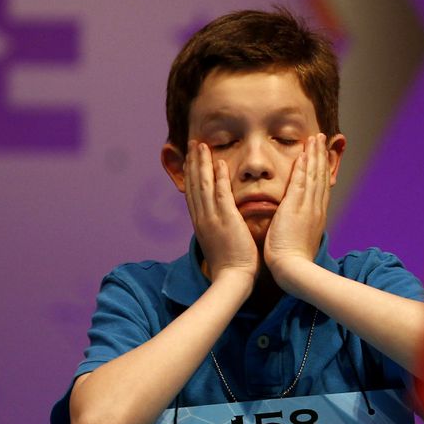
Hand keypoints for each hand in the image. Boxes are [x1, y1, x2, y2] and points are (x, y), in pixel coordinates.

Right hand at [184, 141, 257, 287]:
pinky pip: (221, 195)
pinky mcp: (226, 221)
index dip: (191, 174)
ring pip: (204, 185)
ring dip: (203, 163)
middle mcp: (202, 218)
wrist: (232, 280)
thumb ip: (219, 228)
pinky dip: (219, 178)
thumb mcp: (219, 242)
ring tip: (202, 145)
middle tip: (193, 144)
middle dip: (193, 162)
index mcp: (200, 223)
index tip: (191, 158)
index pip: (193, 193)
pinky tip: (220, 163)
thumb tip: (222, 221)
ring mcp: (212, 219)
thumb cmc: (231, 265)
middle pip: (194, 185)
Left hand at [263, 133, 328, 292]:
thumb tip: (298, 224)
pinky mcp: (296, 208)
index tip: (320, 155)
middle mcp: (316, 208)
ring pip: (313, 175)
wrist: (293, 269)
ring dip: (314, 155)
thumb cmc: (293, 260)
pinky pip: (301, 182)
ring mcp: (308, 207)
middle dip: (321, 156)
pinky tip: (304, 153)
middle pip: (320, 176)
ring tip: (315, 138)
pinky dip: (303, 167)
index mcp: (316, 216)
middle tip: (321, 138)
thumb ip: (299, 228)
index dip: (321, 169)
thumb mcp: (300, 240)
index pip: (320, 187)